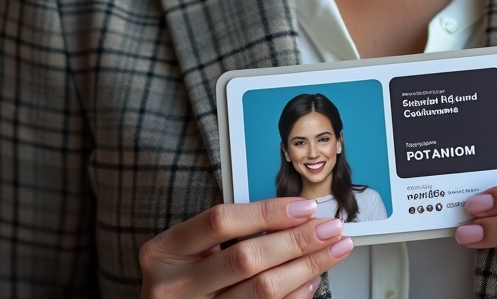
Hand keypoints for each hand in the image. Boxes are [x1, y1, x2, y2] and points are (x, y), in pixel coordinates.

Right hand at [139, 197, 353, 297]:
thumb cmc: (178, 277)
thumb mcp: (187, 247)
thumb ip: (227, 230)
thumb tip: (292, 214)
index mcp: (165, 251)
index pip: (221, 221)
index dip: (268, 212)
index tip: (305, 207)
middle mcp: (175, 286)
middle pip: (246, 258)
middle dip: (297, 240)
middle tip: (329, 228)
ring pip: (261, 291)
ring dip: (305, 269)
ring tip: (331, 251)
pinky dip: (293, 297)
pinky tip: (310, 281)